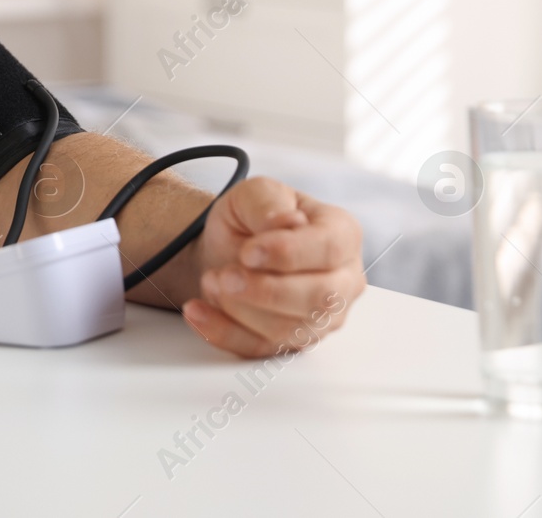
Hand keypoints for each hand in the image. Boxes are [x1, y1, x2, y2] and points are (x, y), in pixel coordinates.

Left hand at [182, 176, 364, 357]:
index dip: (287, 253)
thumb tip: (287, 223)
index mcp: (342, 234)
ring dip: (239, 309)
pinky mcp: (292, 343)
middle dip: (264, 290)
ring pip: (289, 329)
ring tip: (211, 281)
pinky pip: (260, 349)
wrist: (229, 248)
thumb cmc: (252, 219)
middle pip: (319, 298)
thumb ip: (269, 203)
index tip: (248, 252)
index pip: (329, 249)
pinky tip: (198, 311)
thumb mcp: (254, 193)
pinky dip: (223, 332)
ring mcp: (322, 318)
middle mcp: (342, 280)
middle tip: (225, 275)